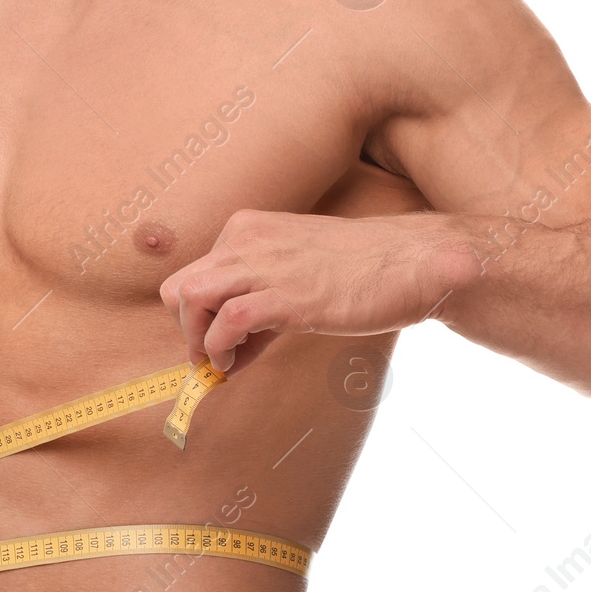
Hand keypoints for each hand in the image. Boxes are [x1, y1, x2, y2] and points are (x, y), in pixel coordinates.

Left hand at [158, 209, 480, 374]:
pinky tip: (237, 362)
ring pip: (189, 298)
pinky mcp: (284, 296)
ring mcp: (263, 266)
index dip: (198, 317)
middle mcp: (246, 240)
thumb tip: (229, 349)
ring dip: (196, 341)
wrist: (412, 262)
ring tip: (222, 363)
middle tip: (212, 357)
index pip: (194, 274)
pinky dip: (220, 349)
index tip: (221, 343)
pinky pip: (227, 321)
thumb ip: (260, 303)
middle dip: (186, 329)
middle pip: (178, 287)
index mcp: (247, 229)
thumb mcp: (297, 274)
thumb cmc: (360, 270)